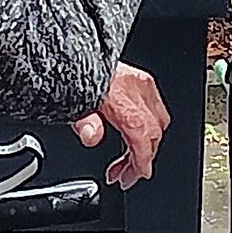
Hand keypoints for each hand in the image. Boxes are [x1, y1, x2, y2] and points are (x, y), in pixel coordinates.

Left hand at [72, 61, 169, 189]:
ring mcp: (141, 81)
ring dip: (147, 143)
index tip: (133, 177)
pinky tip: (134, 135)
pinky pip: (156, 108)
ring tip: (129, 159)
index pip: (142, 136)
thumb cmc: (73, 74)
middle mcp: (136, 88)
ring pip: (159, 122)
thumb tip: (92, 137)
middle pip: (152, 132)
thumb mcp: (71, 102)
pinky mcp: (141, 77)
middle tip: (124, 175)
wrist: (75, 55)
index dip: (141, 162)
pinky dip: (149, 126)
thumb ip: (84, 122)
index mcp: (122, 97)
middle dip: (141, 158)